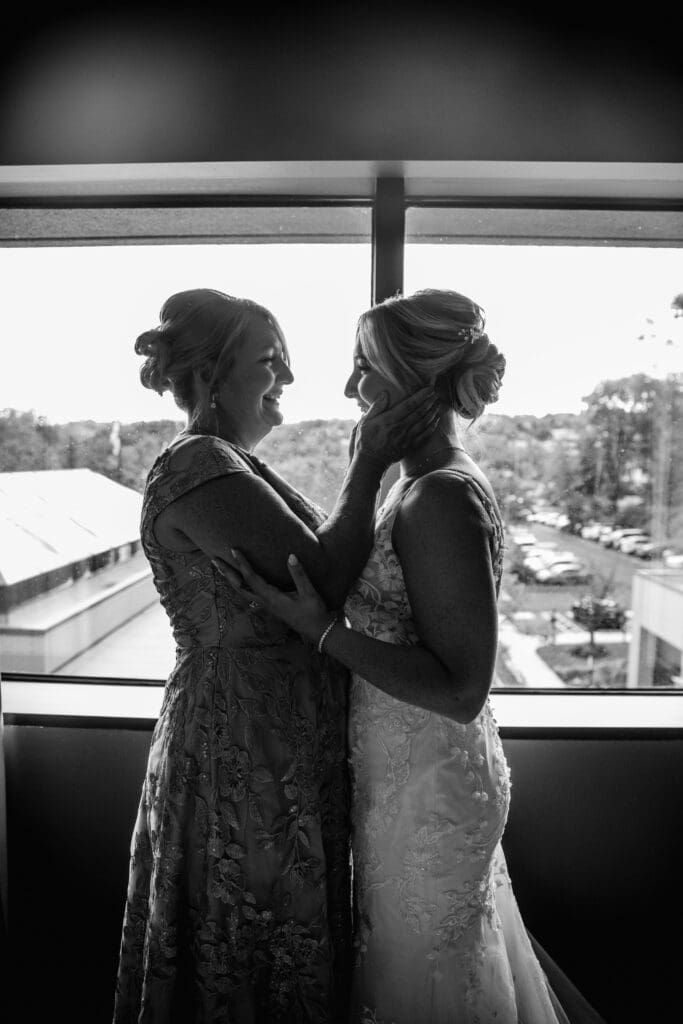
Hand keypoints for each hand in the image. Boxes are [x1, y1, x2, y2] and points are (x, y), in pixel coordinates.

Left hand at [212, 550, 332, 642]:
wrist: (317, 630)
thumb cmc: (314, 611)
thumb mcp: (309, 592)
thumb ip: (299, 575)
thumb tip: (291, 556)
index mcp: (271, 597)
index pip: (251, 578)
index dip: (242, 563)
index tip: (233, 550)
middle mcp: (264, 602)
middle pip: (239, 586)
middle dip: (226, 573)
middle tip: (214, 559)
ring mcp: (265, 606)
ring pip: (242, 592)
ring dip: (230, 579)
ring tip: (221, 568)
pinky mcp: (269, 607)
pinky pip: (248, 595)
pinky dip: (240, 585)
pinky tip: (239, 581)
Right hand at [355, 386, 440, 468]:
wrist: (370, 462)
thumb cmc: (365, 440)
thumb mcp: (365, 422)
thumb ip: (376, 407)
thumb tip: (385, 393)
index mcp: (389, 420)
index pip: (408, 405)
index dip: (420, 396)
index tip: (429, 389)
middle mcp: (400, 428)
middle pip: (419, 413)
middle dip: (429, 402)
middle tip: (437, 394)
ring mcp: (406, 438)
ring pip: (424, 423)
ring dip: (432, 413)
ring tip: (439, 405)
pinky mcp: (409, 447)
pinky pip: (424, 436)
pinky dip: (432, 428)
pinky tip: (436, 421)